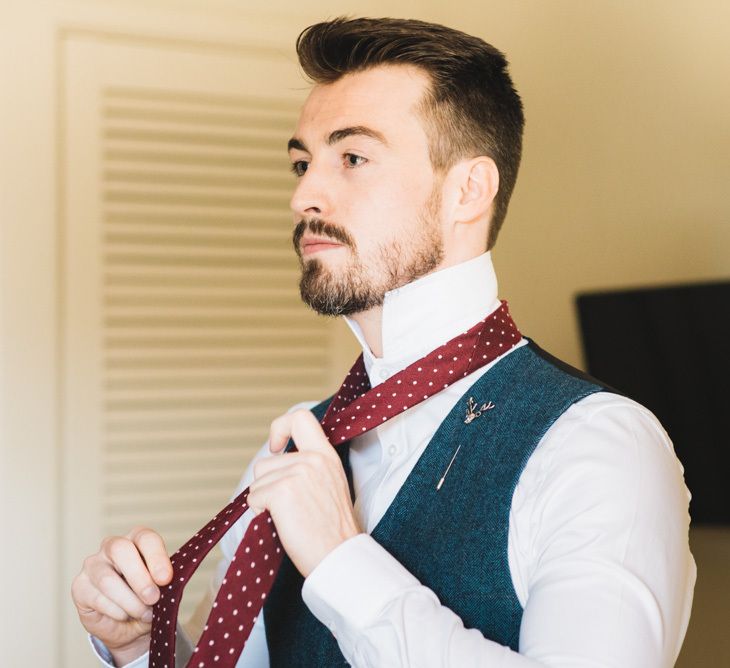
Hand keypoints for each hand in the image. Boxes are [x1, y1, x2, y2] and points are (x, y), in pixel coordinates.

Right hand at [71, 527, 172, 664]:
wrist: (129, 626)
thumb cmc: (147, 599)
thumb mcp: (162, 588)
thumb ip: (164, 581)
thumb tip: (166, 580)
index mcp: (137, 539)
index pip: (145, 537)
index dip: (156, 557)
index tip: (165, 579)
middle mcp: (112, 546)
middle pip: (121, 550)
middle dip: (140, 578)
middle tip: (153, 598)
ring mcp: (93, 565)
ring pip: (108, 579)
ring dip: (130, 601)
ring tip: (144, 613)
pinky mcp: (79, 587)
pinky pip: (97, 598)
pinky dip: (117, 612)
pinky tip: (125, 616)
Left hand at [248, 409, 361, 577]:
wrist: (340, 556)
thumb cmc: (332, 529)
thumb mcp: (330, 484)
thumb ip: (310, 467)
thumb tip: (278, 460)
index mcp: (326, 455)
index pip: (300, 418)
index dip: (280, 427)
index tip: (276, 447)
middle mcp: (313, 459)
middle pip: (265, 462)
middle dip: (266, 485)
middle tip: (287, 507)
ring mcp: (297, 473)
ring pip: (257, 482)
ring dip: (264, 501)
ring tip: (289, 517)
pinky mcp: (282, 491)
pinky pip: (253, 498)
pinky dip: (259, 513)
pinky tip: (281, 523)